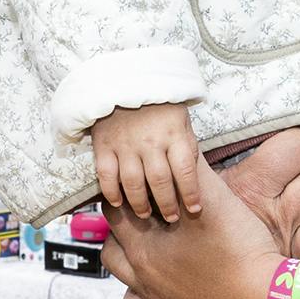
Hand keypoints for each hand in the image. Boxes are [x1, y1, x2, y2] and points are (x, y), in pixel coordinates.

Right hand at [91, 102, 209, 225]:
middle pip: (160, 182)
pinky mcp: (104, 145)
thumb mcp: (181, 119)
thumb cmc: (158, 104)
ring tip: (146, 214)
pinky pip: (106, 175)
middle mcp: (150, 141)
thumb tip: (191, 178)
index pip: (185, 170)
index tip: (195, 209)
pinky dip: (111, 192)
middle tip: (172, 218)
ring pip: (133, 183)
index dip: (191, 194)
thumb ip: (185, 146)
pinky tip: (118, 202)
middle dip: (167, 205)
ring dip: (141, 204)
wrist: (122, 80)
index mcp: (173, 134)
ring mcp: (125, 144)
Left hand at [105, 167, 288, 298]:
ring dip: (124, 255)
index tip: (139, 182)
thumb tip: (182, 146)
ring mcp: (153, 297)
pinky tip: (147, 289)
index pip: (114, 208)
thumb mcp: (217, 199)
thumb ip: (194, 171)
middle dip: (123, 222)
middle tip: (143, 209)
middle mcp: (141, 271)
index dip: (125, 191)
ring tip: (144, 242)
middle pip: (112, 240)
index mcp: (144, 242)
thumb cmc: (241, 251)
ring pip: (118, 273)